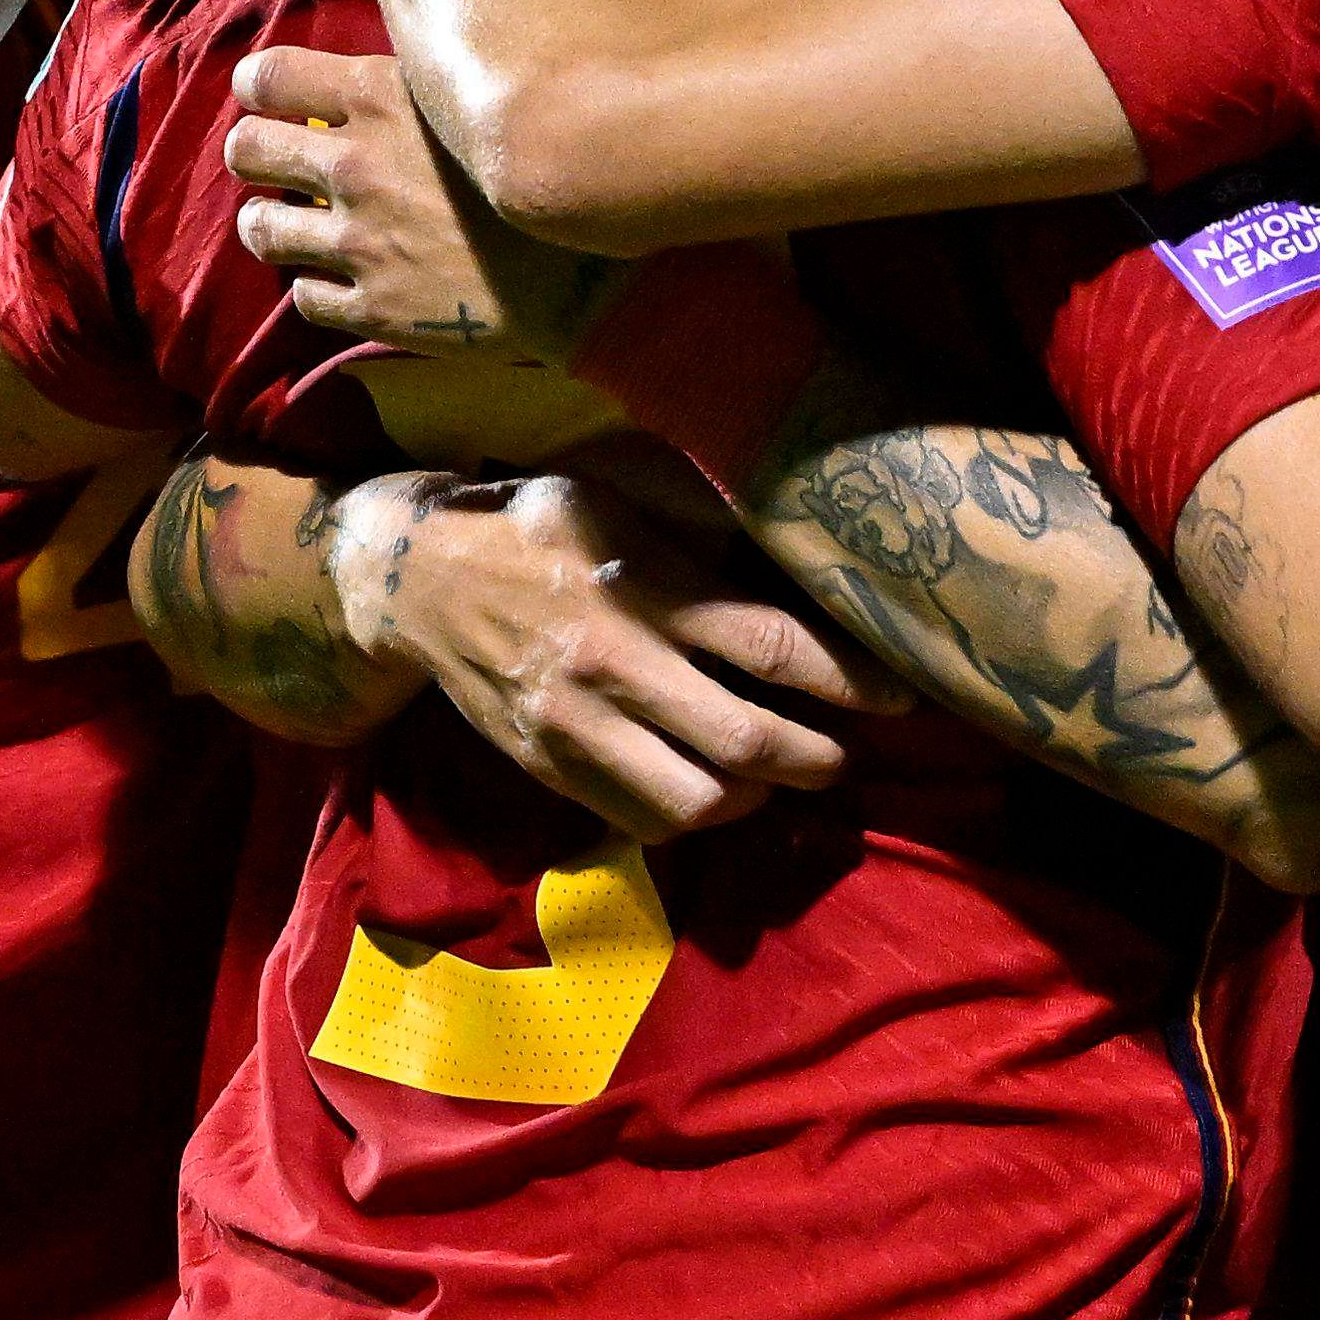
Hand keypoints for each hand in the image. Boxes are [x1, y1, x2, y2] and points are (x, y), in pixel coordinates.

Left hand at [228, 38, 613, 358]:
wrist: (590, 271)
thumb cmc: (545, 173)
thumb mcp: (478, 102)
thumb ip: (414, 89)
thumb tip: (370, 79)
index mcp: (381, 101)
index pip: (269, 78)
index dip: (257, 87)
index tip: (267, 98)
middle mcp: (355, 167)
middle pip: (246, 150)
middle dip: (252, 153)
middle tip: (273, 163)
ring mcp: (358, 242)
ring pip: (259, 230)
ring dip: (270, 224)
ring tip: (290, 225)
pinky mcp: (370, 306)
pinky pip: (304, 296)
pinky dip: (316, 285)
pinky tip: (340, 277)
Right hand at [329, 469, 899, 843]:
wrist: (419, 581)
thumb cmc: (540, 527)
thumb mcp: (622, 499)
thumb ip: (706, 531)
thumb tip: (798, 551)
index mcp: (647, 588)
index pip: (773, 647)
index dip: (849, 680)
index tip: (900, 696)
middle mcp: (617, 665)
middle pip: (747, 739)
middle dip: (819, 755)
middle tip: (848, 751)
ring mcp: (578, 727)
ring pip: (697, 800)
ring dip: (758, 797)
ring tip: (782, 775)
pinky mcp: (551, 768)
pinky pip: (640, 820)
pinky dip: (693, 816)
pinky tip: (716, 791)